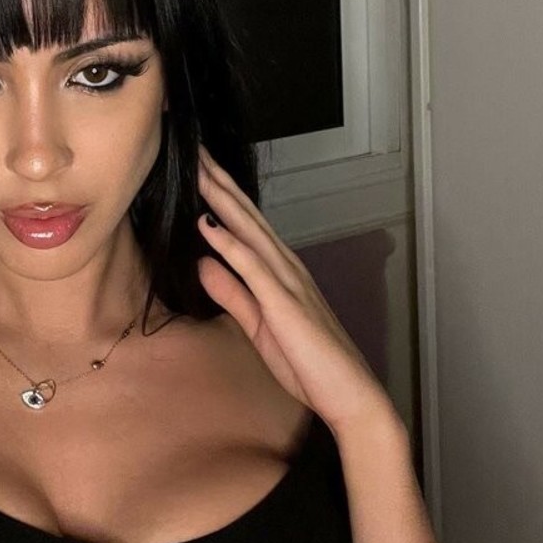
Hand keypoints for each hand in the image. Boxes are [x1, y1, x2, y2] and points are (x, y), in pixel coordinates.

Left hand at [195, 143, 396, 437]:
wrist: (350, 396)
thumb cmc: (308, 364)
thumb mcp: (257, 326)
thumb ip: (232, 293)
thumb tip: (202, 263)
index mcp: (278, 271)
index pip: (243, 223)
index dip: (218, 193)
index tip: (196, 165)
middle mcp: (285, 267)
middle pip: (245, 214)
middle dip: (217, 180)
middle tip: (192, 145)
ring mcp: (287, 282)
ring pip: (248, 229)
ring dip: (221, 198)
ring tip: (197, 168)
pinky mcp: (286, 303)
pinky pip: (254, 268)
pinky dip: (230, 243)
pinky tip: (208, 224)